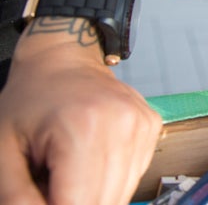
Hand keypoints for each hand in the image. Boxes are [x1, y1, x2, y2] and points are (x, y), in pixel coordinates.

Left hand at [0, 28, 161, 204]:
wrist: (62, 59)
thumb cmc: (30, 100)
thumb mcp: (3, 152)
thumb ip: (18, 198)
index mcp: (82, 129)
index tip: (42, 197)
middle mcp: (122, 125)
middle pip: (105, 204)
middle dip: (76, 202)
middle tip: (51, 185)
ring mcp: (142, 125)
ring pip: (122, 195)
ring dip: (93, 195)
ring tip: (69, 171)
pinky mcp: (151, 128)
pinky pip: (132, 176)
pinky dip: (108, 180)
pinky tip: (89, 160)